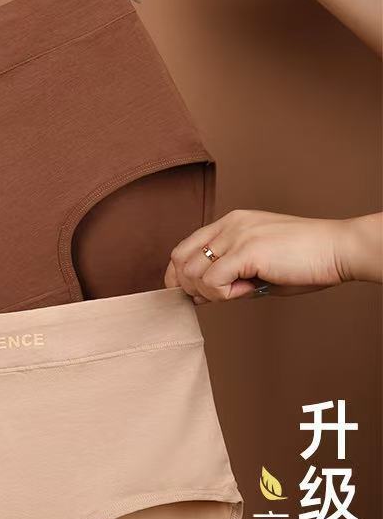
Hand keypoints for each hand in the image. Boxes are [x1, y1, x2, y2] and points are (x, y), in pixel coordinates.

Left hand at [164, 210, 382, 303]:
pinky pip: (213, 281)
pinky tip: (249, 290)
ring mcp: (236, 234)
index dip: (179, 277)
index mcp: (230, 223)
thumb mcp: (255, 266)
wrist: (339, 250)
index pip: (183, 249)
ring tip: (242, 290)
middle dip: (192, 287)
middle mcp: (229, 224)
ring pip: (192, 273)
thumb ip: (226, 275)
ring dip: (211, 292)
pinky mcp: (247, 250)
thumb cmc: (304, 262)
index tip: (195, 295)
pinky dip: (224, 295)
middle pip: (180, 261)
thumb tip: (197, 296)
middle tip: (223, 295)